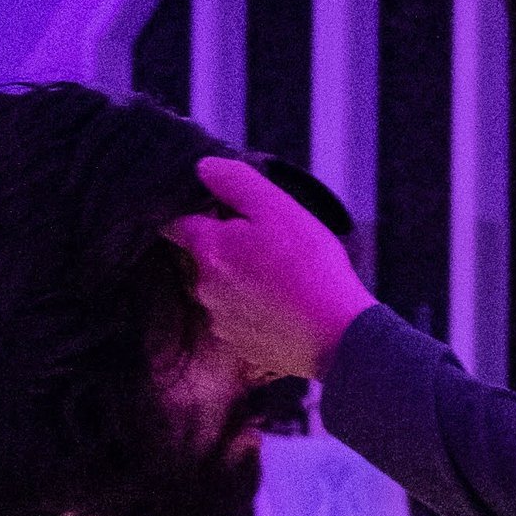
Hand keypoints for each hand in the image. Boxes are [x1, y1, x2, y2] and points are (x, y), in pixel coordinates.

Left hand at [171, 156, 373, 384]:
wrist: (338, 335)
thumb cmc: (309, 267)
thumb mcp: (277, 208)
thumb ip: (235, 182)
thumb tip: (203, 168)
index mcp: (210, 250)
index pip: (176, 224)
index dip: (198, 213)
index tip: (222, 212)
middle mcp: (205, 288)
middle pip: (205, 258)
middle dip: (227, 248)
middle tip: (269, 245)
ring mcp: (221, 321)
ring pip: (223, 290)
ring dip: (243, 281)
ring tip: (282, 279)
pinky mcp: (240, 346)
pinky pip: (240, 320)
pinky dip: (256, 311)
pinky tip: (285, 307)